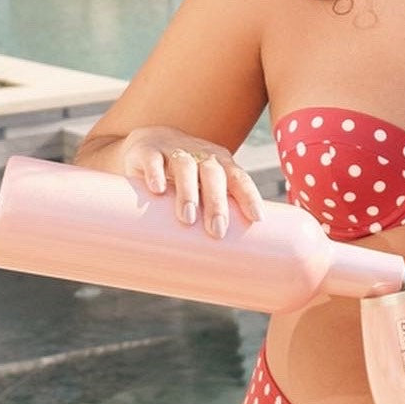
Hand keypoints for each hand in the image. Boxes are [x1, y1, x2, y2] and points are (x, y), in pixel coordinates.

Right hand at [118, 126, 263, 237]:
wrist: (148, 142)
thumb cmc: (184, 178)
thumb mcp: (201, 189)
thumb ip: (212, 214)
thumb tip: (225, 260)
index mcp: (220, 165)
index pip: (239, 177)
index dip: (249, 196)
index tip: (256, 219)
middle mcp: (201, 155)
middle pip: (213, 174)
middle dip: (217, 202)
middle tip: (217, 231)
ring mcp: (174, 150)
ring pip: (185, 166)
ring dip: (188, 191)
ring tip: (188, 218)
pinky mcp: (148, 151)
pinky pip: (153, 159)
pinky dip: (155, 172)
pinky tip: (157, 189)